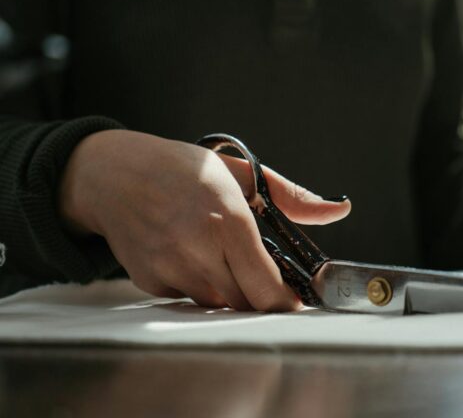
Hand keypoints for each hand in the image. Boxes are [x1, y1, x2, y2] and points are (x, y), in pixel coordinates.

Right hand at [59, 130, 350, 309]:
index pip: (266, 286)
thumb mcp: (242, 172)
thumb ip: (293, 197)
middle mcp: (199, 249)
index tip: (296, 300)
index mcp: (229, 219)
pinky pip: (188, 298)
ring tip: (218, 252)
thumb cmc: (181, 169)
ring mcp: (171, 267)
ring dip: (229, 289)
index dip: (286, 301)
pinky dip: (198, 285)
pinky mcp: (150, 281)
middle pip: (246, 303)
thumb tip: (340, 210)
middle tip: (263, 275)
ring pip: (218, 303)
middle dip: (260, 295)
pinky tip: (189, 253)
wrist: (112, 174)